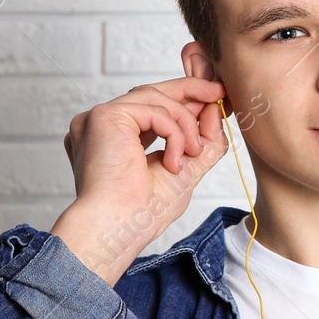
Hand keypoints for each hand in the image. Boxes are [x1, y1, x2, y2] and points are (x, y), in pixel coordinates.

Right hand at [49, 77, 229, 283]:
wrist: (121, 227)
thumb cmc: (143, 212)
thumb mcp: (185, 170)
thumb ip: (201, 141)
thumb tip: (215, 110)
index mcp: (113, 137)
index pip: (149, 106)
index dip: (183, 99)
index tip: (214, 98)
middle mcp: (101, 124)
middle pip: (150, 93)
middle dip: (190, 91)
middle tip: (219, 93)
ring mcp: (99, 118)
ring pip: (155, 98)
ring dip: (185, 124)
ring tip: (194, 151)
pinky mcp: (105, 116)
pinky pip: (154, 109)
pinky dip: (174, 132)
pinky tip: (176, 160)